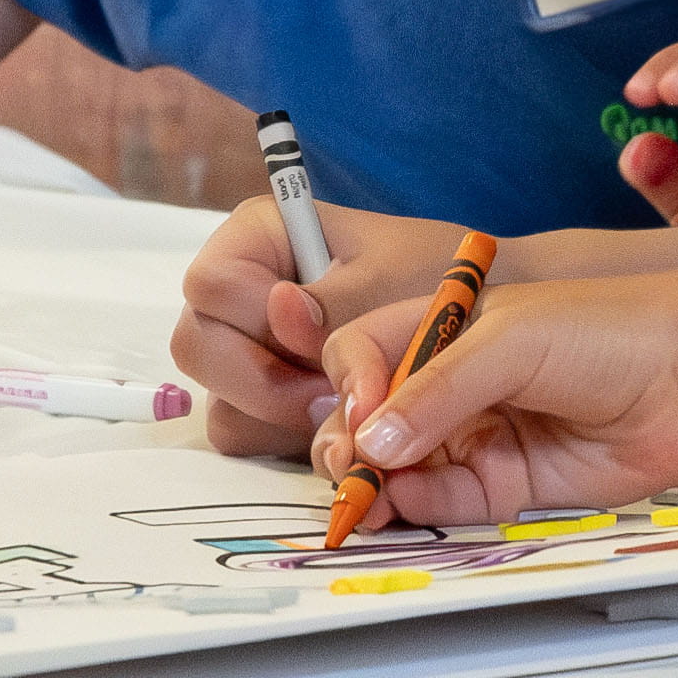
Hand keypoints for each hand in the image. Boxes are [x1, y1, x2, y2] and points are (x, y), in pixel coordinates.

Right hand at [174, 198, 469, 458]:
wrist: (479, 317)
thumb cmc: (437, 275)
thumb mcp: (395, 277)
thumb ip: (339, 300)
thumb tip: (282, 309)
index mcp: (260, 238)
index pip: (210, 284)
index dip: (255, 317)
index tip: (314, 333)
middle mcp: (242, 294)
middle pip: (198, 348)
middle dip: (263, 381)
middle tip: (330, 392)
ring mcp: (249, 351)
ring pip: (221, 402)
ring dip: (280, 417)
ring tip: (345, 404)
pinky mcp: (266, 400)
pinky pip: (247, 435)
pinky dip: (288, 439)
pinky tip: (340, 421)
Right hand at [314, 261, 677, 527]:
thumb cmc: (609, 331)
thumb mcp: (510, 340)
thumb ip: (436, 390)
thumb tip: (372, 442)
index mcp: (446, 328)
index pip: (364, 354)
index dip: (351, 383)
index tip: (361, 409)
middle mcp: (454, 383)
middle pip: (373, 418)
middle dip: (350, 442)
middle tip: (351, 467)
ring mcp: (480, 435)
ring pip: (403, 467)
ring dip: (376, 483)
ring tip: (364, 499)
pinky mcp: (510, 486)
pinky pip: (447, 503)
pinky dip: (417, 509)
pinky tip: (404, 508)